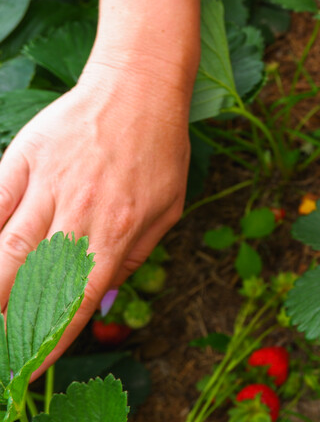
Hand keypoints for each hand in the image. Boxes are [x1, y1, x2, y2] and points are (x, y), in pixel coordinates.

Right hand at [0, 58, 191, 374]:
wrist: (139, 88)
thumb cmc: (160, 150)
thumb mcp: (168, 207)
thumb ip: (137, 253)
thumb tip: (106, 293)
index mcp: (119, 230)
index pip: (79, 299)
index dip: (52, 338)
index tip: (30, 366)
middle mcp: (80, 213)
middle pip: (32, 280)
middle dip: (8, 321)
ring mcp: (47, 184)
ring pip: (4, 247)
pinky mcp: (23, 158)